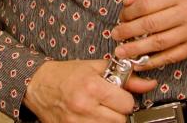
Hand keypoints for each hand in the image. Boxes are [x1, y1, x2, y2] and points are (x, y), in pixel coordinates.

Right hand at [22, 60, 156, 122]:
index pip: (127, 104)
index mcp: (91, 87)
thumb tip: (149, 84)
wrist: (37, 85)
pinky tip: (90, 117)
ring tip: (97, 111)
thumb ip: (124, 76)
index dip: (124, 99)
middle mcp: (85, 107)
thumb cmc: (64, 74)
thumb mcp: (93, 68)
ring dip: (107, 120)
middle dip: (117, 111)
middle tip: (107, 104)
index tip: (117, 95)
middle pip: (121, 120)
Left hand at [112, 0, 186, 69]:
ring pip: (160, 42)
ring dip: (137, 49)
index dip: (129, 12)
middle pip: (151, 24)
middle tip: (116, 35)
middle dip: (129, 31)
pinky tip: (139, 63)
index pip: (147, 3)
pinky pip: (171, 56)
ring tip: (121, 51)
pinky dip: (153, 61)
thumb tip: (127, 1)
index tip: (121, 17)